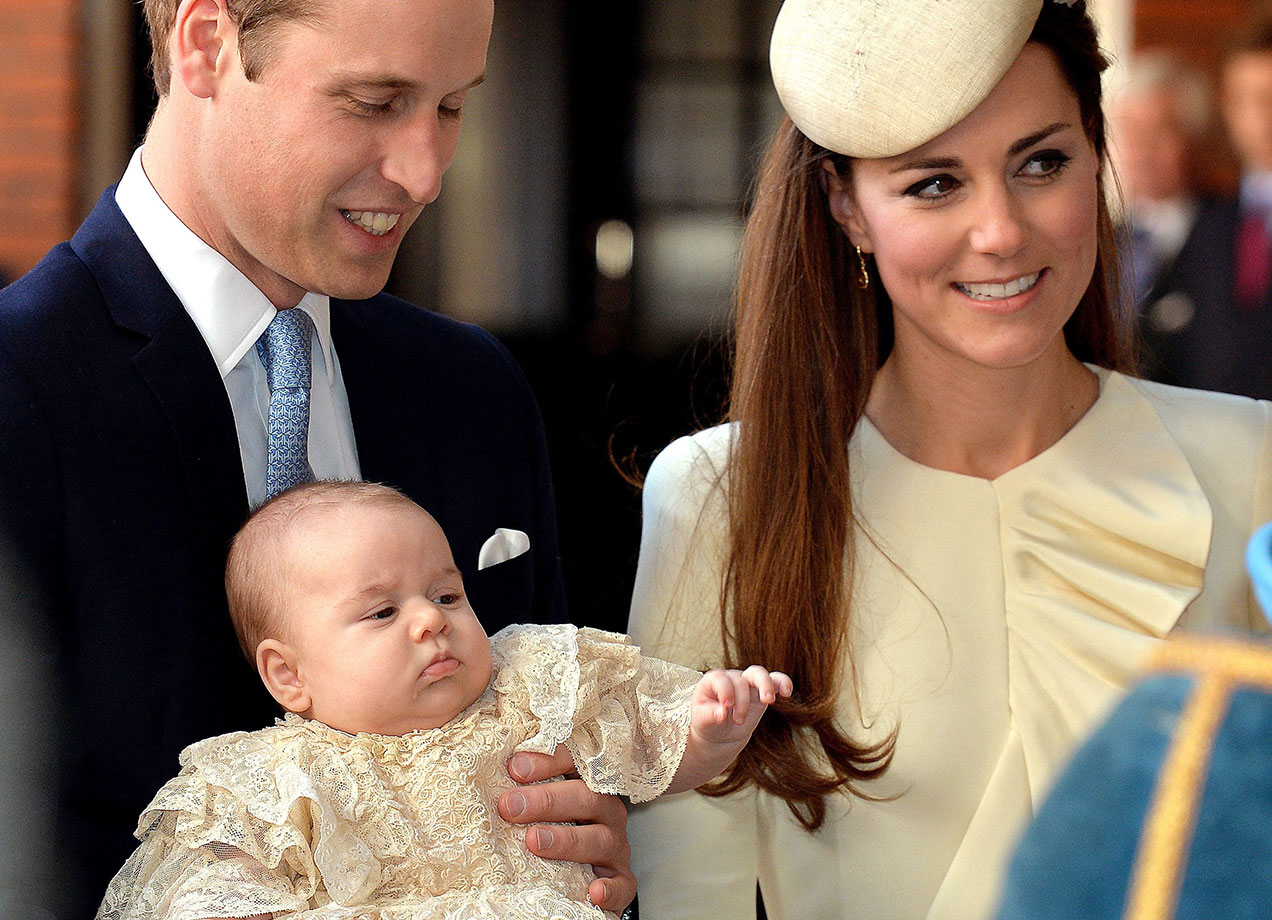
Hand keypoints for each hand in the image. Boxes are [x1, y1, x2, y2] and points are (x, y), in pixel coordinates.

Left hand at [497, 746, 634, 912]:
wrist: (589, 870)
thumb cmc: (556, 827)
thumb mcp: (543, 801)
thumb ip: (524, 787)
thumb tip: (495, 774)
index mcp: (588, 784)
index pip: (575, 762)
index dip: (548, 761)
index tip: (514, 768)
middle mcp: (606, 811)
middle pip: (586, 798)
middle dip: (546, 801)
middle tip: (510, 806)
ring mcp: (616, 846)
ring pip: (600, 839)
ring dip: (566, 840)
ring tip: (534, 841)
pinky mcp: (622, 880)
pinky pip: (622, 885)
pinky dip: (610, 889)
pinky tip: (593, 891)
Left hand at [693, 665, 793, 745]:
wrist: (720, 733)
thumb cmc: (708, 723)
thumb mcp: (702, 721)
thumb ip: (710, 715)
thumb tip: (722, 713)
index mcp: (712, 681)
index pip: (720, 679)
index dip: (725, 692)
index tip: (726, 707)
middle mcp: (731, 678)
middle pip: (740, 679)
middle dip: (741, 700)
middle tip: (738, 720)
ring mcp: (747, 683)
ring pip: (758, 673)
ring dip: (765, 685)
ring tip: (768, 701)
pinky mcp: (762, 691)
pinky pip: (775, 681)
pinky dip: (782, 683)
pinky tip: (787, 692)